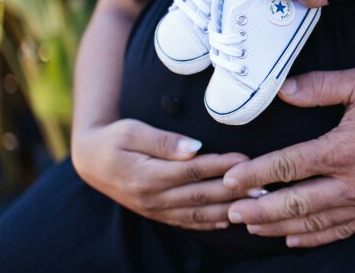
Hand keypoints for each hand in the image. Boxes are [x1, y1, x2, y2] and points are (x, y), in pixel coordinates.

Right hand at [72, 119, 252, 229]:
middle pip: (201, 195)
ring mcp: (156, 210)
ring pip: (199, 213)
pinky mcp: (158, 215)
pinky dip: (211, 223)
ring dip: (229, 209)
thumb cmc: (114, 139)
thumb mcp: (132, 131)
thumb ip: (163, 140)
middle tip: (263, 185)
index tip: (245, 158)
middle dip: (234, 191)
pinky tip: (230, 219)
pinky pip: (188, 223)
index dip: (220, 165)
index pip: (191, 171)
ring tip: (256, 203)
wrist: (91, 161)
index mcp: (147, 175)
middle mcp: (153, 198)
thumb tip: (194, 147)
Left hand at [223, 67, 354, 246]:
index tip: (231, 179)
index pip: (289, 166)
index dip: (256, 174)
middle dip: (259, 210)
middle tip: (230, 213)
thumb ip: (319, 86)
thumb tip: (282, 90)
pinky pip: (340, 231)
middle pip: (295, 203)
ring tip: (251, 228)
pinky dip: (314, 238)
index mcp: (344, 149)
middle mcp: (352, 182)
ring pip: (314, 222)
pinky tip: (294, 240)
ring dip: (278, 227)